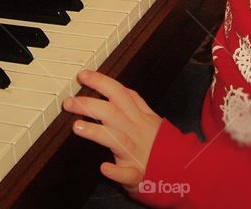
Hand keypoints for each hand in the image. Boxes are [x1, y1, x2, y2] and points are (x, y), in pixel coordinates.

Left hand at [63, 69, 161, 191]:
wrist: (181, 171)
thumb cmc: (161, 146)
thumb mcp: (153, 120)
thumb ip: (136, 105)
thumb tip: (118, 88)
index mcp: (140, 118)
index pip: (120, 93)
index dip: (102, 82)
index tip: (84, 75)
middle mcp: (137, 131)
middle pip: (113, 112)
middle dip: (89, 104)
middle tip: (69, 102)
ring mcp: (137, 152)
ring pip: (117, 138)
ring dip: (96, 131)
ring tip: (77, 127)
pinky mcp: (137, 174)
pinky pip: (127, 173)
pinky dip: (116, 171)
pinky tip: (104, 168)